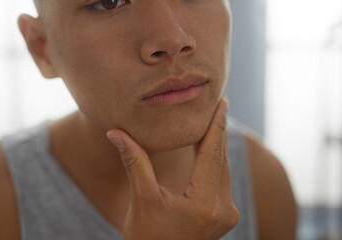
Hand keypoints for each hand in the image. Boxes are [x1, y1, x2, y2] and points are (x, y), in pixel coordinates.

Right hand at [106, 99, 237, 239]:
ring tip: (214, 121)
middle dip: (218, 132)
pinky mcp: (224, 217)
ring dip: (217, 146)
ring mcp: (226, 215)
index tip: (222, 102)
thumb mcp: (142, 199)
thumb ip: (134, 162)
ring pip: (223, 170)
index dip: (216, 126)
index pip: (212, 155)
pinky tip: (210, 149)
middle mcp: (223, 209)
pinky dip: (215, 162)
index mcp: (204, 204)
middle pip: (221, 160)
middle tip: (220, 104)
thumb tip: (115, 132)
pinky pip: (222, 181)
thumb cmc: (146, 238)